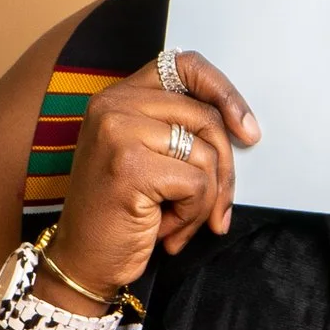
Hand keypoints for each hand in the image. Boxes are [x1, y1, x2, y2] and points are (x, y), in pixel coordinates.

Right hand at [47, 51, 259, 290]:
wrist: (83, 263)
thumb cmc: (121, 214)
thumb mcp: (148, 157)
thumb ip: (181, 129)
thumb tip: (243, 128)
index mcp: (118, 96)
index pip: (185, 66)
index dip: (224, 91)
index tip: (246, 129)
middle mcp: (113, 105)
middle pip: (206, 117)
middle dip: (224, 169)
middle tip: (217, 208)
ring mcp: (118, 133)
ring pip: (206, 155)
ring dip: (205, 201)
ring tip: (178, 222)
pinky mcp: (130, 166)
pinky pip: (197, 184)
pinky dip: (193, 215)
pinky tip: (166, 231)